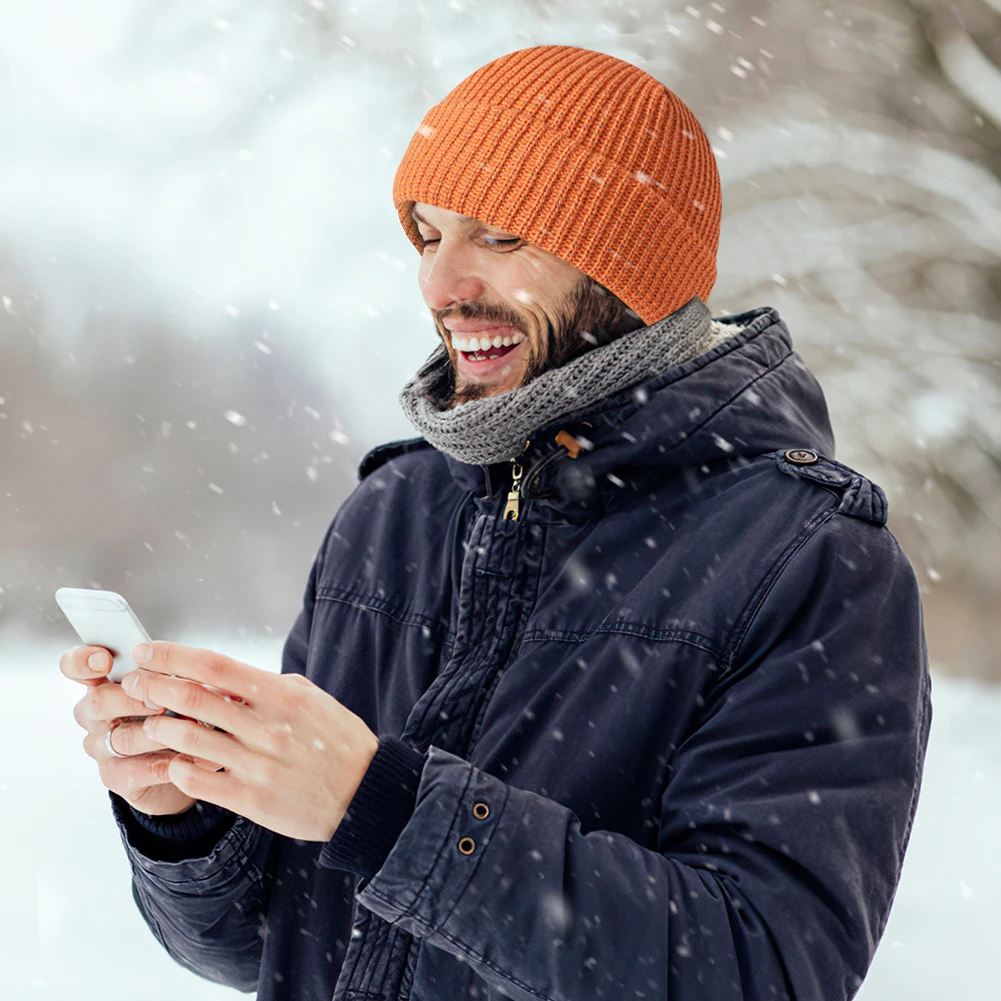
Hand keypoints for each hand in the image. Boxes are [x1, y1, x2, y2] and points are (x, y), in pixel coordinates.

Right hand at [60, 645, 197, 816]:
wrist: (182, 762)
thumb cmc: (176, 714)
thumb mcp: (175, 686)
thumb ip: (168, 674)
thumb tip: (177, 665)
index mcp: (104, 683)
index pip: (76, 666)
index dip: (83, 661)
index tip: (104, 661)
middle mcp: (95, 715)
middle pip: (98, 702)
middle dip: (132, 699)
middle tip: (163, 701)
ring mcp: (102, 748)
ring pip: (121, 738)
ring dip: (158, 732)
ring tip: (190, 728)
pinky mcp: (116, 777)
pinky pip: (136, 770)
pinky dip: (166, 763)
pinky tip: (188, 757)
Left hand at [121, 642, 379, 841]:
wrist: (363, 794)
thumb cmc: (338, 741)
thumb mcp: (312, 699)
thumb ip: (269, 686)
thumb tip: (227, 676)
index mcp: (282, 696)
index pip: (215, 666)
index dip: (174, 656)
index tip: (147, 651)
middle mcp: (267, 727)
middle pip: (193, 698)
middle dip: (153, 686)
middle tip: (134, 683)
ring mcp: (257, 765)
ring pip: (188, 739)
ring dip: (159, 727)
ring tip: (149, 722)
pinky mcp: (251, 800)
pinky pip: (198, 780)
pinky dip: (177, 767)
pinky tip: (173, 761)